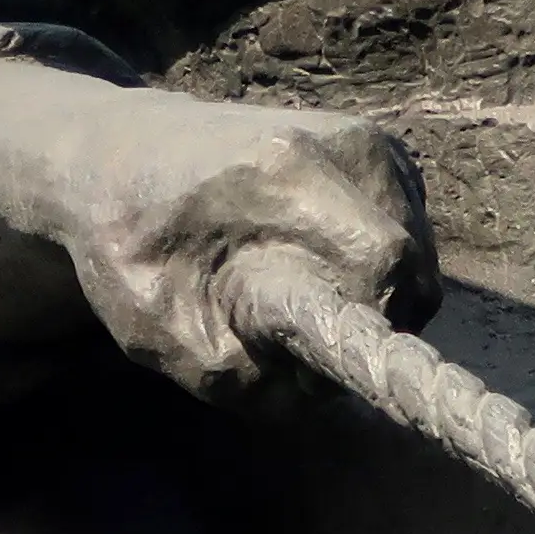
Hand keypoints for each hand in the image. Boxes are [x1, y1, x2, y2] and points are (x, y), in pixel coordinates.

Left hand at [0, 65, 434, 394]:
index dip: (371, 331)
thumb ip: (240, 376)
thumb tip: (320, 394)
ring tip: (299, 292)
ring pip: (417, 251)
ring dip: (376, 293)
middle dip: (374, 322)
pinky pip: (409, 229)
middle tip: (302, 336)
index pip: (387, 267)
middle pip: (412, 265)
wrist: (117, 154)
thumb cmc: (129, 244)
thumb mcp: (159, 331)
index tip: (322, 356)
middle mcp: (343, 143)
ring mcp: (367, 139)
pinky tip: (313, 258)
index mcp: (286, 175)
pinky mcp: (378, 147)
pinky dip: (374, 261)